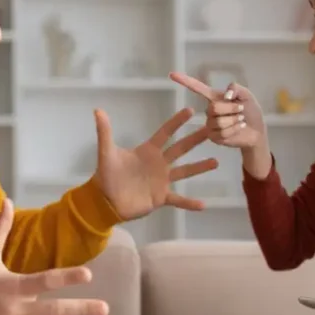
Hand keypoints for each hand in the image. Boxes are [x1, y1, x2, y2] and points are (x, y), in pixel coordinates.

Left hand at [90, 106, 217, 220]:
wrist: (104, 201)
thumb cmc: (107, 175)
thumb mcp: (106, 153)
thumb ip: (104, 132)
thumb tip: (98, 110)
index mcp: (148, 151)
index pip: (165, 133)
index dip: (176, 122)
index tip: (190, 111)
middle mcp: (159, 164)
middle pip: (181, 148)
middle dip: (195, 139)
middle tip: (212, 129)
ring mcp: (162, 181)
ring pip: (184, 172)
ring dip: (199, 167)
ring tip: (216, 161)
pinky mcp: (161, 197)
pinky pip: (178, 200)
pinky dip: (189, 203)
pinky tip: (203, 205)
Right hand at [169, 72, 266, 149]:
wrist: (257, 130)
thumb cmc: (250, 111)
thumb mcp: (247, 95)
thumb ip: (236, 89)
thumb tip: (226, 95)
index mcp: (214, 97)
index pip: (197, 88)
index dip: (185, 81)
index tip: (172, 74)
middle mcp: (209, 111)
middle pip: (213, 108)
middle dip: (230, 109)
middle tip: (241, 110)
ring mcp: (210, 124)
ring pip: (219, 122)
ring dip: (234, 120)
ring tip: (241, 120)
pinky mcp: (214, 137)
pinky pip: (222, 133)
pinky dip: (235, 129)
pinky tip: (239, 128)